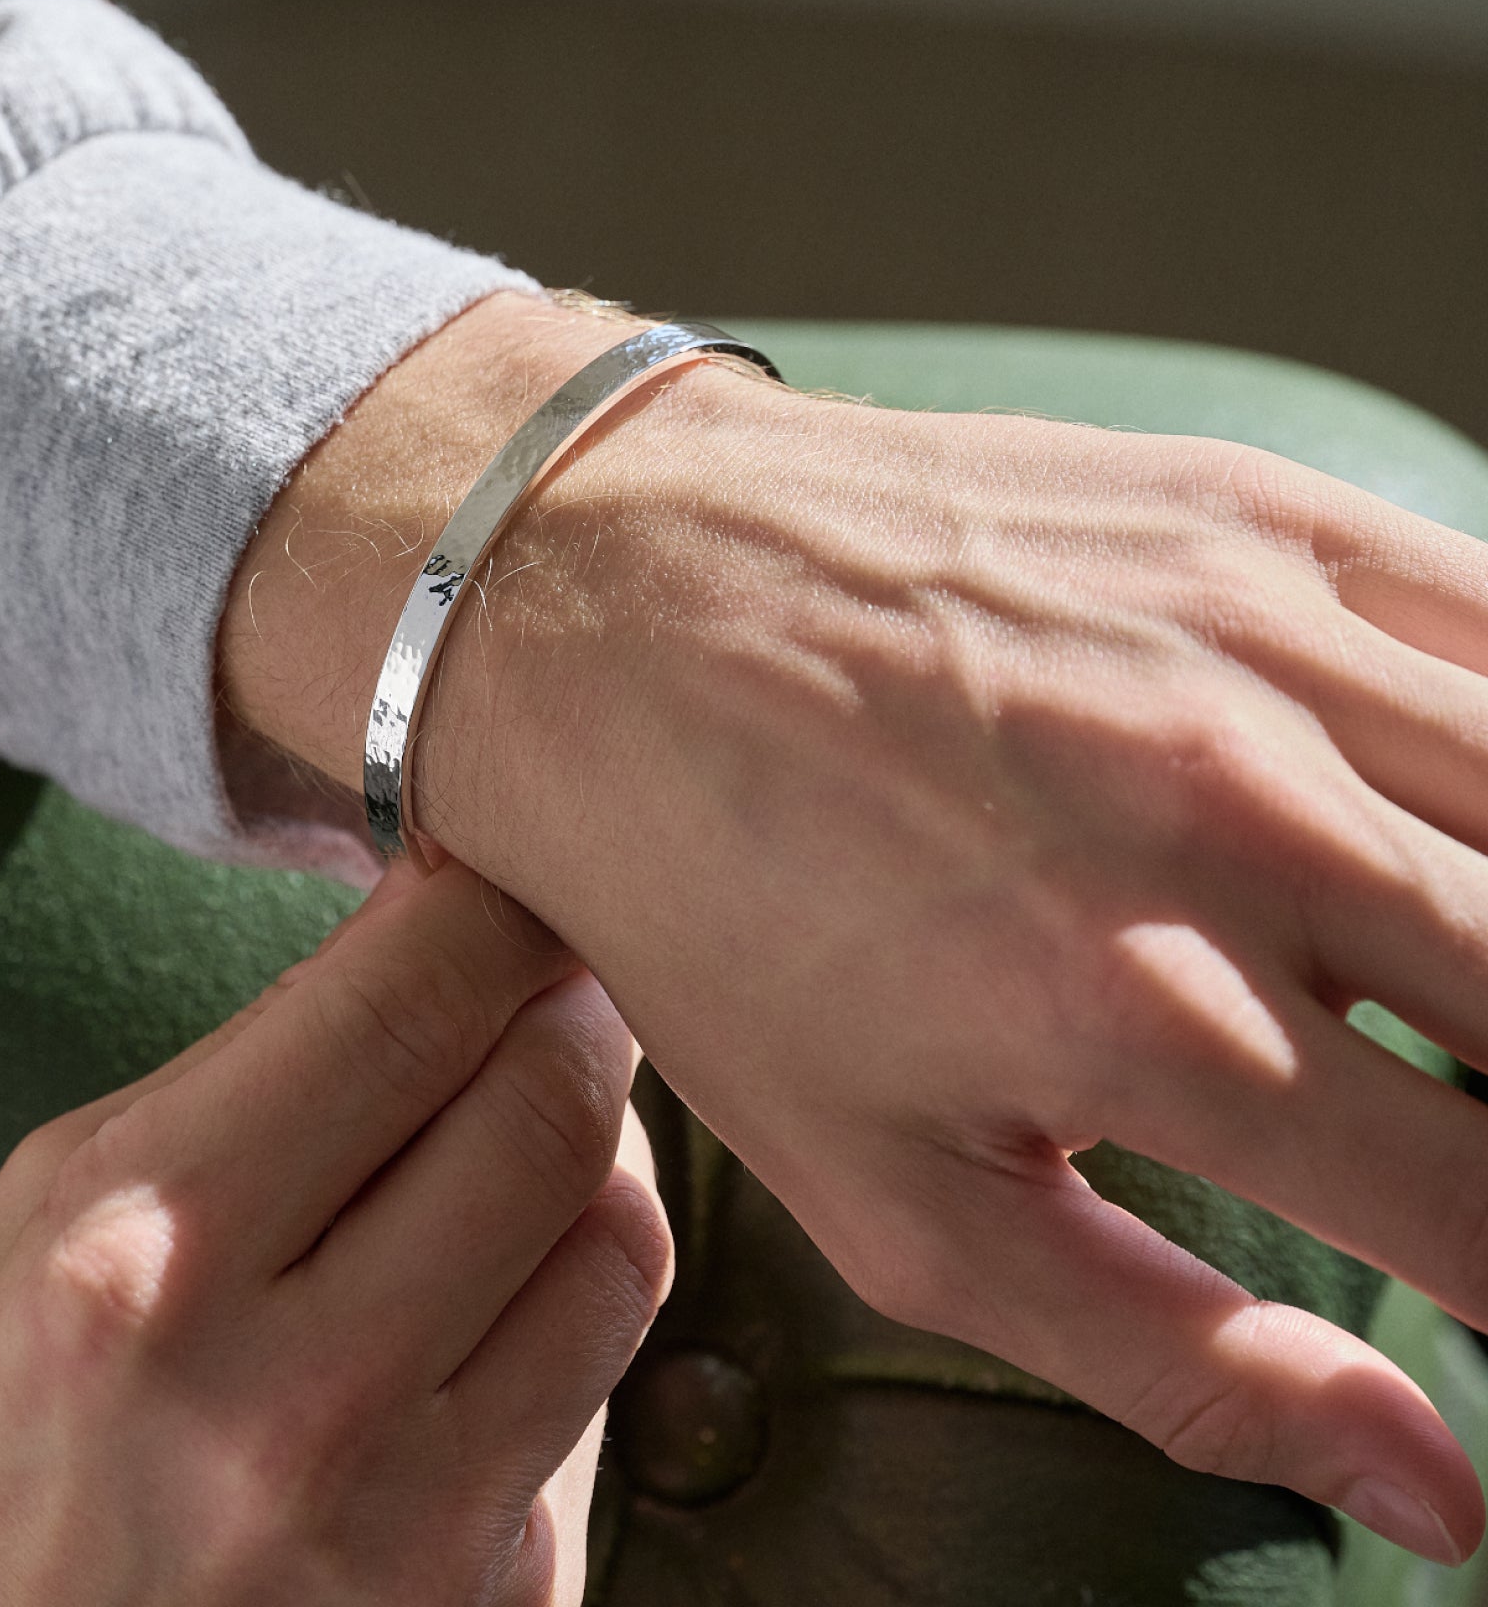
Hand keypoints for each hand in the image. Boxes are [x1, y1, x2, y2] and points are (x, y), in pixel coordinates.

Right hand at [0, 859, 670, 1605]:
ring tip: (527, 1127)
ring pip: (620, 1244)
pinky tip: (501, 1294)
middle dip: (567, 1004)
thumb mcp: (24, 1244)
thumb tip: (405, 968)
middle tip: (546, 979)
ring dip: (597, 1150)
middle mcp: (290, 1390)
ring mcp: (408, 1525)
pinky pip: (600, 1395)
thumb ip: (219, 1091)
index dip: (492, 907)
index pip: (406, 1004)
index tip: (502, 873)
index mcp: (140, 1253)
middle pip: (549, 1104)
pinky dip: (574, 1307)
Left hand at [222, 291, 1487, 1563]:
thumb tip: (1434, 1489)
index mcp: (1153, 1018)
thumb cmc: (716, 904)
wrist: (602, 614)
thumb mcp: (888, 1193)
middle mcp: (1240, 821)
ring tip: (1444, 978)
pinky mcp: (1241, 513)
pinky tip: (1460, 807)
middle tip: (1443, 1117)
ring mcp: (1252, 643)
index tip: (1480, 1267)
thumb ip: (1175, 1357)